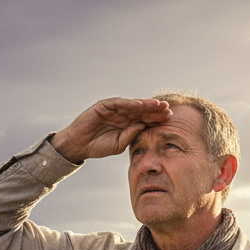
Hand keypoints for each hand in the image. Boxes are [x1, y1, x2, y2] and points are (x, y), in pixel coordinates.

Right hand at [50, 98, 172, 162]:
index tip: (170, 119)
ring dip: (146, 104)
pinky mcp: (104, 105)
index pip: (145, 119)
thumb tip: (144, 126)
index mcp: (127, 124)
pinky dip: (129, 103)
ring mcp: (113, 109)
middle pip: (142, 110)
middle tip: (168, 109)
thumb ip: (131, 135)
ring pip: (133, 105)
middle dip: (155, 109)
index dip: (156, 118)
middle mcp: (122, 114)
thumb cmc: (98, 147)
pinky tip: (140, 105)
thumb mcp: (119, 144)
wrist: (79, 146)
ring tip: (158, 105)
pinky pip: (118, 102)